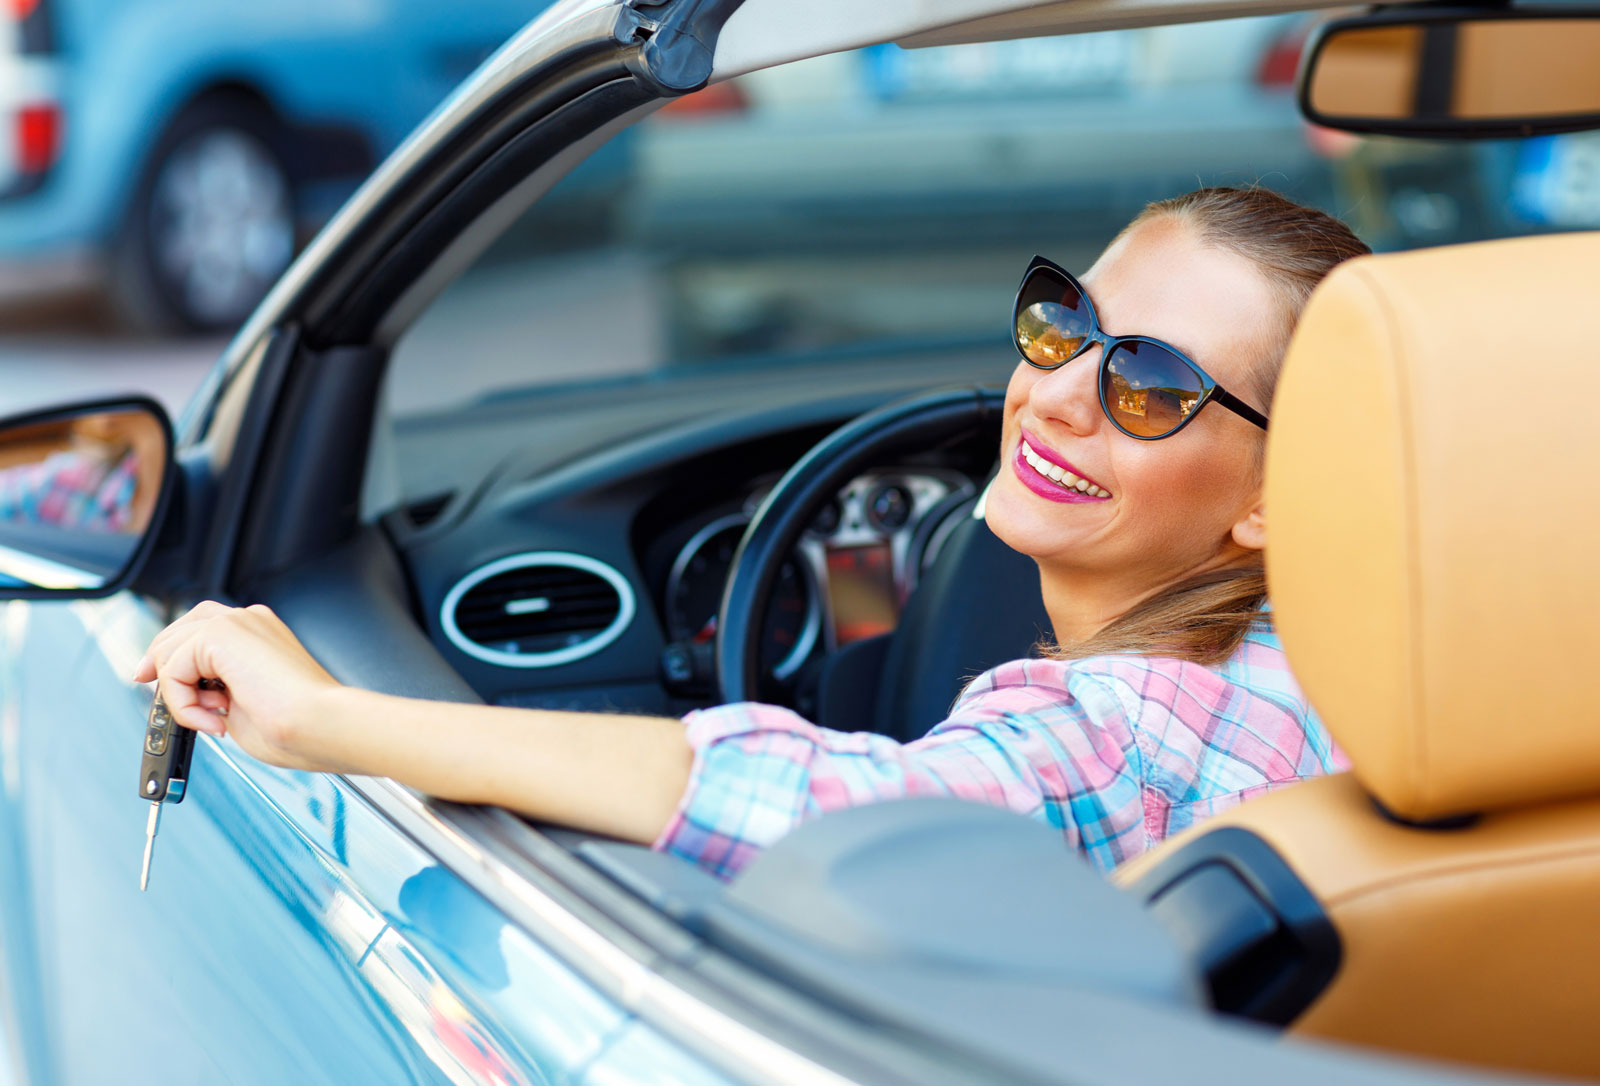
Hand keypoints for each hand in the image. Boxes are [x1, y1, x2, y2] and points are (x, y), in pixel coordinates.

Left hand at [134, 602, 345, 772]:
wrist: (320, 723)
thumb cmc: (298, 725)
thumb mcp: (243, 704)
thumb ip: (215, 691)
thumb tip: (188, 698)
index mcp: (259, 634)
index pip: (200, 632)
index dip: (173, 657)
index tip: (159, 684)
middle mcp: (247, 620)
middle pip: (177, 630)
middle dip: (160, 666)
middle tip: (162, 699)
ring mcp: (235, 622)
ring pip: (169, 649)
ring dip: (179, 695)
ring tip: (213, 720)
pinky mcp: (220, 634)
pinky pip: (172, 668)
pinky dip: (182, 702)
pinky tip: (213, 718)